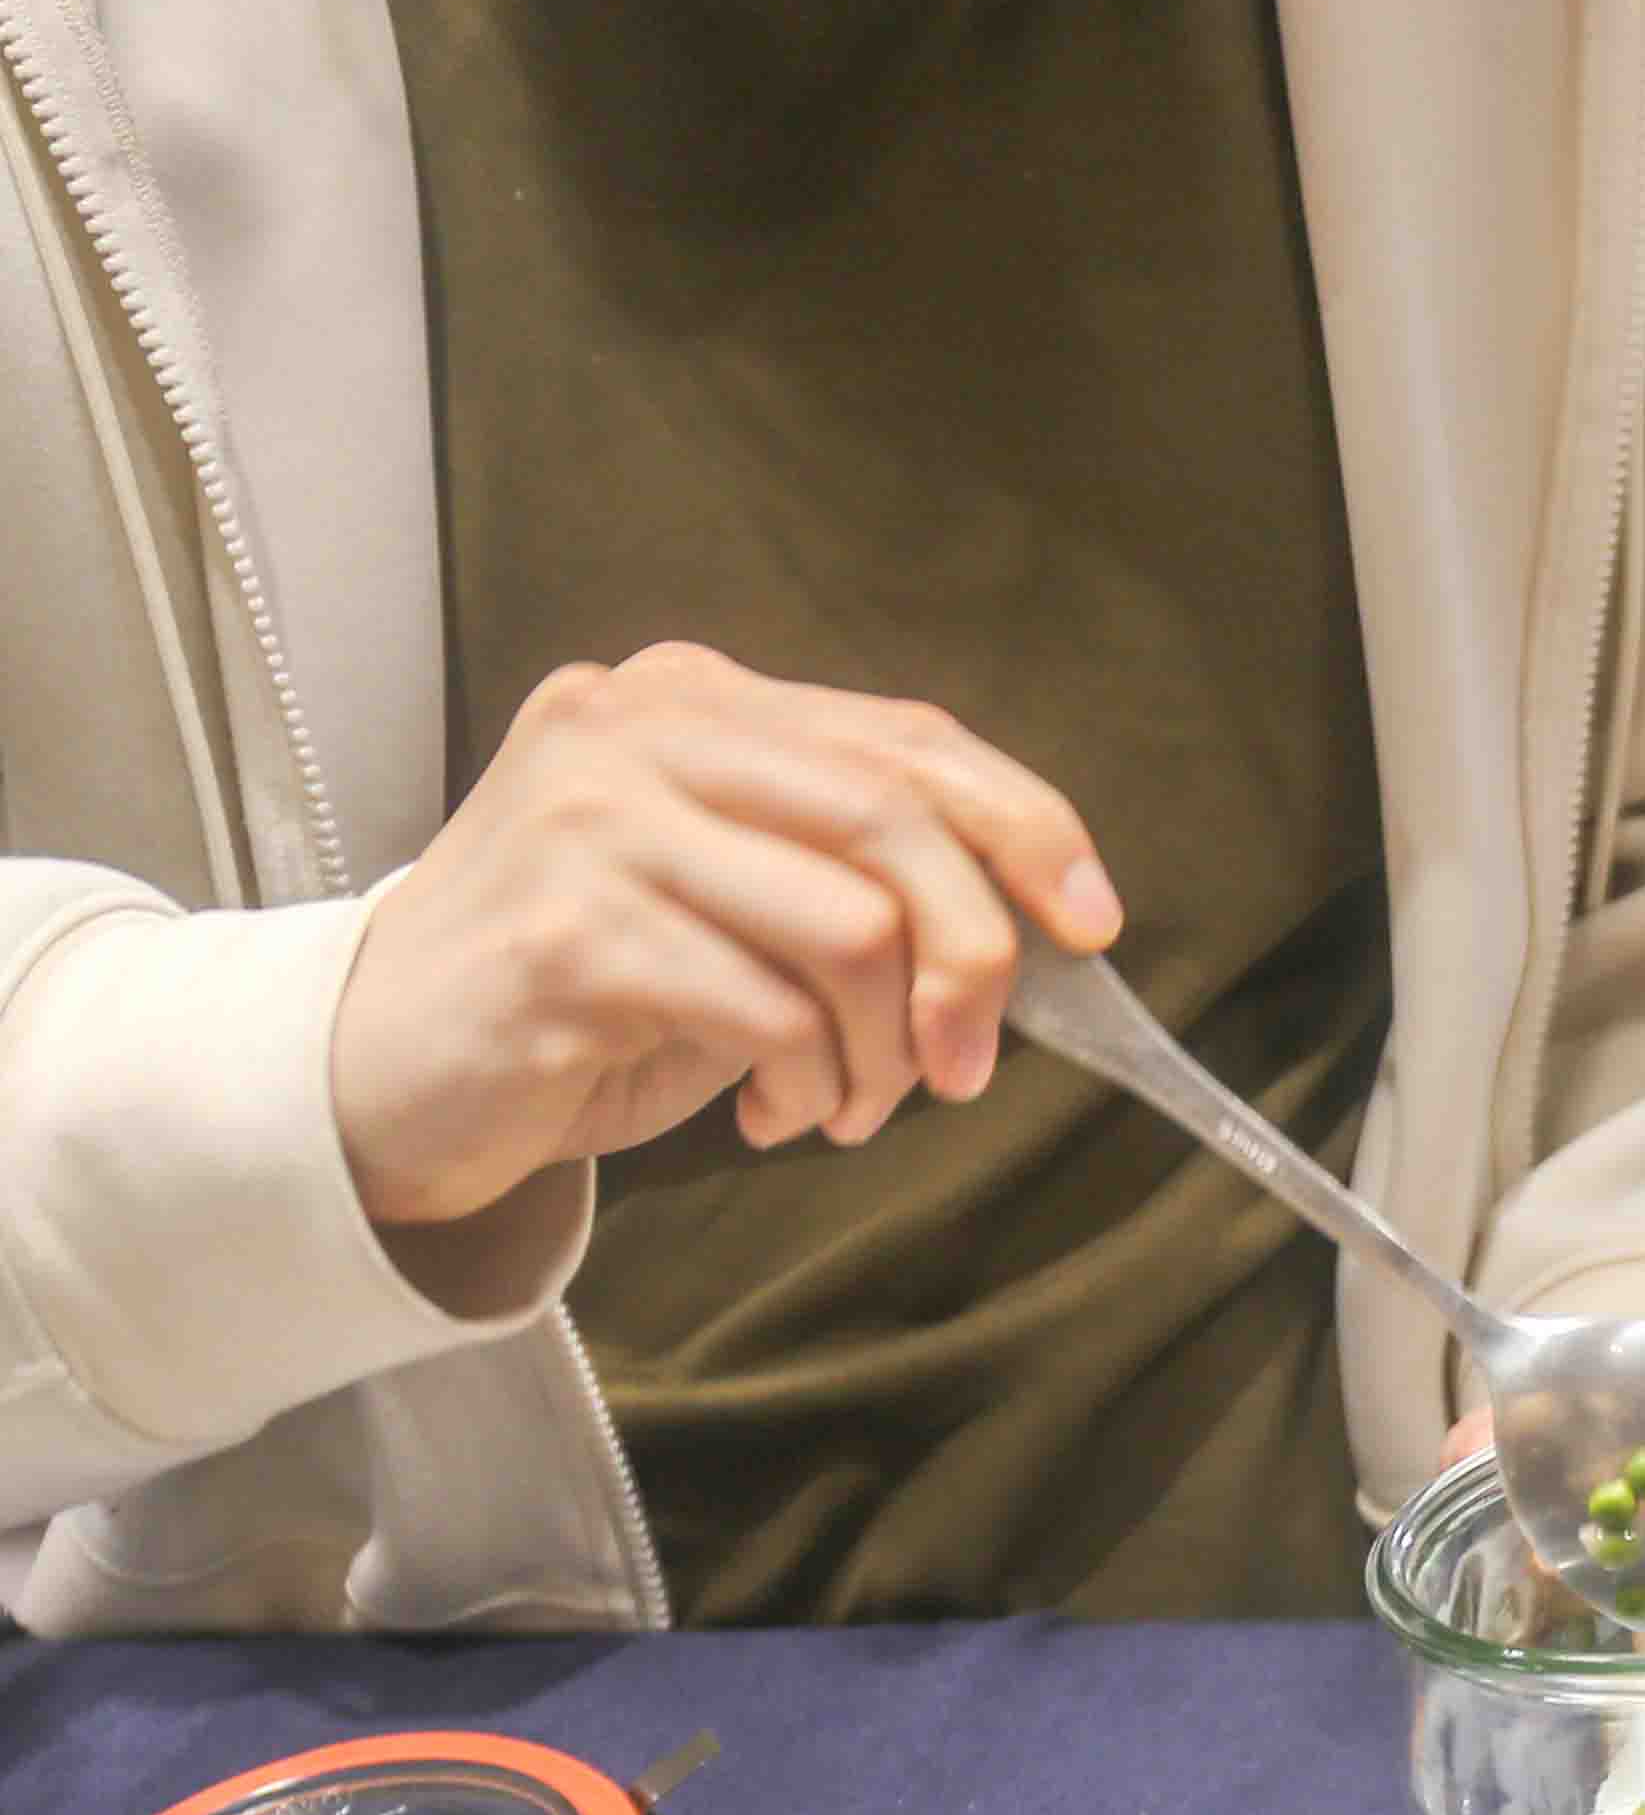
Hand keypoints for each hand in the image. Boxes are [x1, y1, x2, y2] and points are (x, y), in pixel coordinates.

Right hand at [331, 643, 1116, 1228]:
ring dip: (886, 1048)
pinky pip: (769, 1014)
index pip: (908, 740)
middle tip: (967, 1065)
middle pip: (894, 821)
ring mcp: (590, 825)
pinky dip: (810, 1084)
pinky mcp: (567, 937)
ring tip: (848, 1101)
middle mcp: (633, 730)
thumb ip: (853, 871)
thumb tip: (1033, 927)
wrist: (383, 1065)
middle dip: (973, 960)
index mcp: (692, 700)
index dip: (1027, 827)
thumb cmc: (591, 984)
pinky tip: (779, 1114)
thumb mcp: (733, 894)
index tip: (1091, 924)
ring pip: (849, 929)